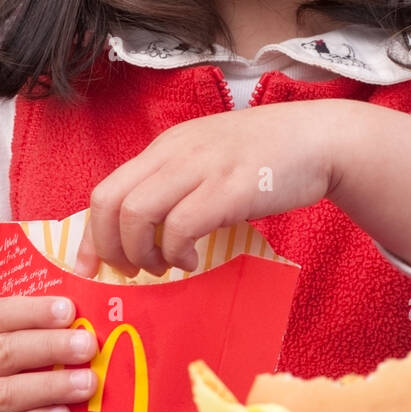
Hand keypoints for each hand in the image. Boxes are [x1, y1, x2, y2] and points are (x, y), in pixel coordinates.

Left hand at [73, 100, 345, 277]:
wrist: (319, 140)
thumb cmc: (265, 157)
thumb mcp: (208, 158)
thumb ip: (177, 183)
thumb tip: (144, 231)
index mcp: (166, 147)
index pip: (106, 188)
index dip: (91, 234)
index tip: (91, 267)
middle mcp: (175, 153)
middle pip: (110, 202)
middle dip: (109, 248)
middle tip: (129, 272)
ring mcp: (201, 168)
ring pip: (137, 214)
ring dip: (141, 253)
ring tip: (164, 266)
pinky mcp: (229, 189)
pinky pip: (180, 226)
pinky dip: (177, 253)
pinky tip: (193, 260)